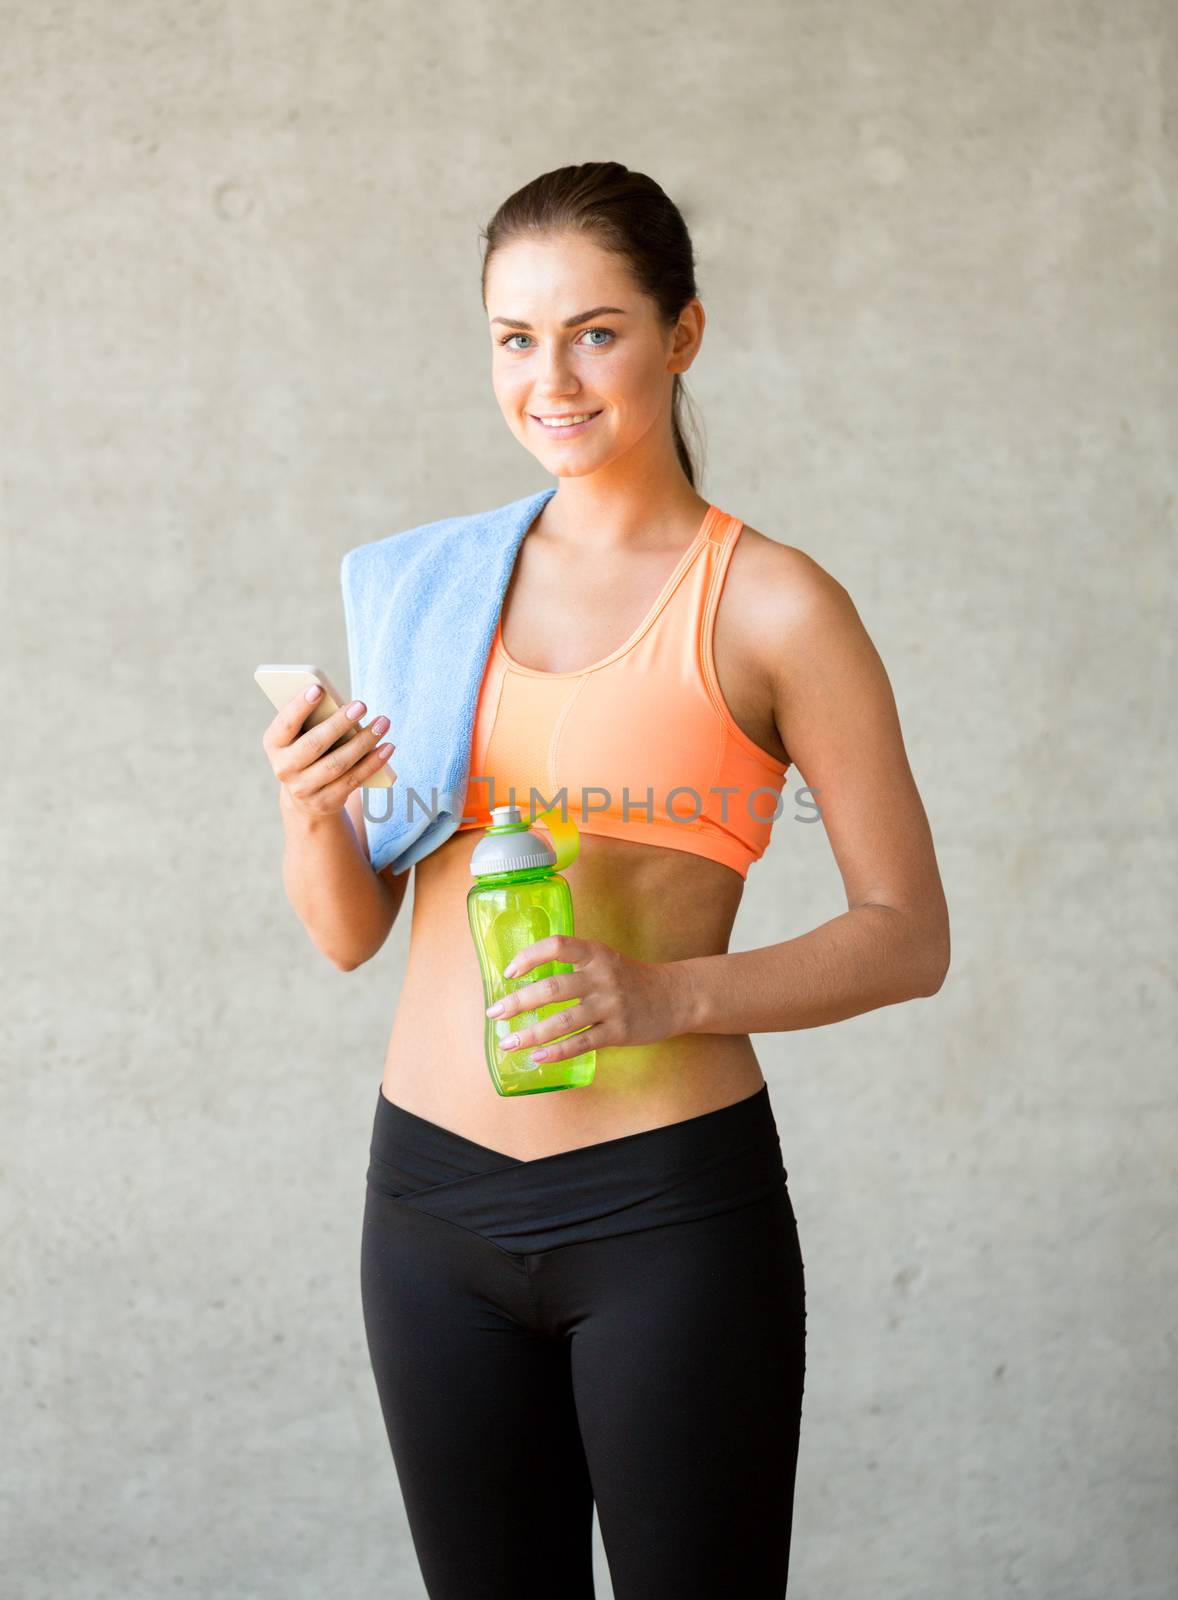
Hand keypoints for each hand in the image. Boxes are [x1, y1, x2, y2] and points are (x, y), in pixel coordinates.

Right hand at [262, 687, 393, 818]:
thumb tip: (346, 707)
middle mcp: (284, 768)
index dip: (300, 706)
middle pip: (314, 744)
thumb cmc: (308, 750)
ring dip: (363, 742)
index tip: (318, 688)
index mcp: (274, 744)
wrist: (304, 796)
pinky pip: (353, 780)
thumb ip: (314, 720)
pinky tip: (388, 747)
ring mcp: (303, 788)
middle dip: (339, 723)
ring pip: (337, 764)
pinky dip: (373, 762)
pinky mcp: (325, 802)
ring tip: (383, 722)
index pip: (285, 724)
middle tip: (361, 705)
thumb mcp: (302, 735)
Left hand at [484, 935, 687, 1064]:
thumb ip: (574, 965)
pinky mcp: (618, 1031)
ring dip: (531, 1033)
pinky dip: (557, 1052)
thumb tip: (526, 980)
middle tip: (493, 1012)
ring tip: (508, 1043)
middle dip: (518, 1002)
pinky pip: (581, 1044)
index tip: (509, 972)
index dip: (529, 956)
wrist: (675, 996)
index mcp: (596, 953)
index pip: (557, 945)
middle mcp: (602, 976)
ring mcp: (611, 1005)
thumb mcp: (605, 959)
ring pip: (563, 1021)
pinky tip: (537, 1058)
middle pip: (553, 988)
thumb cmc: (630, 978)